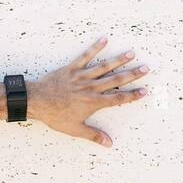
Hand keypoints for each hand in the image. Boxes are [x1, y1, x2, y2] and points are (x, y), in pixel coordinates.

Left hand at [27, 37, 148, 146]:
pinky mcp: (71, 69)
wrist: (36, 102)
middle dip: (132, 74)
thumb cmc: (54, 116)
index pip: (118, 98)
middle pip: (116, 80)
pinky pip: (85, 56)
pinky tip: (104, 39)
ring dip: (119, 60)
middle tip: (146, 68)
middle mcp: (91, 88)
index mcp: (94, 102)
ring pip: (104, 67)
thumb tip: (109, 144)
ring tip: (131, 53)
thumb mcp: (74, 129)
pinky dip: (94, 48)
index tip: (144, 91)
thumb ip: (93, 135)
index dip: (132, 95)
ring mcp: (81, 77)